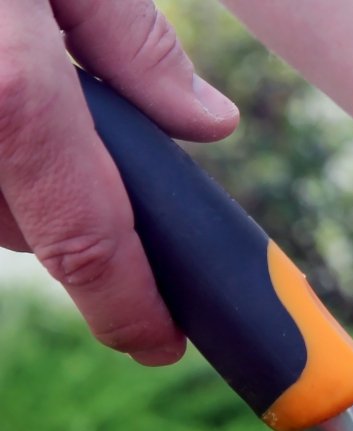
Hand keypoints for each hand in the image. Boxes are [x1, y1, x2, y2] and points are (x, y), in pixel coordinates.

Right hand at [1, 0, 237, 363]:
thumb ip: (130, 41)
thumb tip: (207, 126)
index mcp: (7, 93)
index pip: (83, 238)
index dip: (129, 306)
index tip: (162, 341)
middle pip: (21, 226)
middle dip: (72, 210)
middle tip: (91, 145)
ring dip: (8, 180)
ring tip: (13, 85)